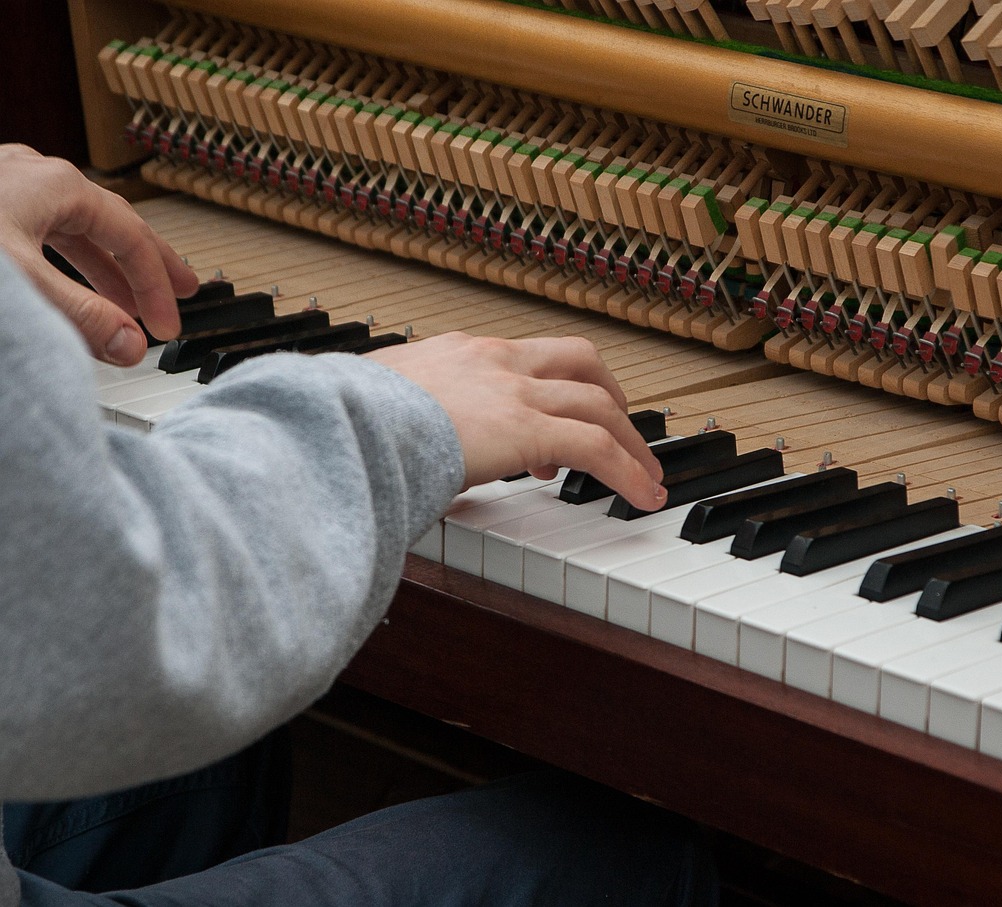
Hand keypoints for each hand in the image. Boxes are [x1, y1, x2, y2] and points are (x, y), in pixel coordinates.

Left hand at [0, 145, 197, 364]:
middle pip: (112, 226)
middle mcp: (37, 177)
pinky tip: (66, 275)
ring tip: (125, 300)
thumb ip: (79, 314)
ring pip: (75, 227)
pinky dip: (68, 258)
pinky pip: (44, 228)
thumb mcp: (21, 281)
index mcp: (58, 186)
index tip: (167, 328)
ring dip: (105, 266)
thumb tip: (130, 345)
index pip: (132, 241)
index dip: (156, 289)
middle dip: (148, 266)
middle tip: (182, 292)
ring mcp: (9, 185)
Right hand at [369, 333, 667, 511]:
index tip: (550, 437)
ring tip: (649, 477)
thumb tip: (390, 455)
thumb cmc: (342, 422)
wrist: (337, 421)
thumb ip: (398, 424)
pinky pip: (597, 447)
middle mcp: (494, 361)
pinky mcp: (526, 428)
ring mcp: (513, 390)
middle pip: (580, 361)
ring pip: (599, 404)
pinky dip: (628, 471)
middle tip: (624, 434)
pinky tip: (643, 497)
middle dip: (611, 397)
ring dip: (633, 442)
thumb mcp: (375, 410)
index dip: (550, 391)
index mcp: (458, 353)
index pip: (525, 359)